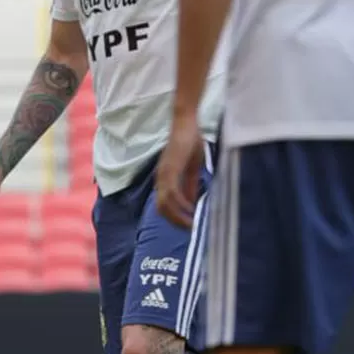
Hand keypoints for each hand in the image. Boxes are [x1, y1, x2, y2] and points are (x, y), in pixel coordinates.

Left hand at [156, 114, 203, 228]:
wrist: (187, 123)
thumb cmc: (190, 142)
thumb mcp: (192, 169)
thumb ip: (190, 185)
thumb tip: (192, 203)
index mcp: (165, 180)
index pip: (164, 206)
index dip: (175, 218)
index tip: (189, 226)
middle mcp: (161, 179)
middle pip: (162, 210)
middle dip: (175, 222)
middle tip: (190, 230)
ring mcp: (163, 174)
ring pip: (164, 204)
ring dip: (178, 217)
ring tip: (192, 224)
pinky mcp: (169, 169)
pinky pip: (172, 192)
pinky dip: (181, 204)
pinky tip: (192, 209)